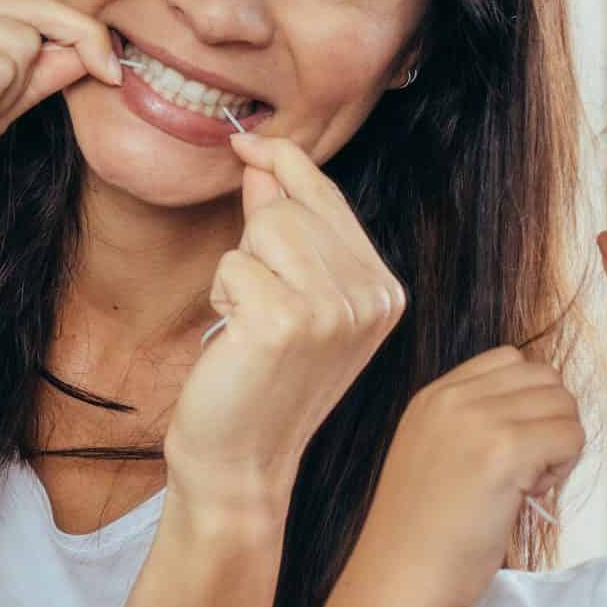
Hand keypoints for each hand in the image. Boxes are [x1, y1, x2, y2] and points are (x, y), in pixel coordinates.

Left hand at [163, 133, 405, 515]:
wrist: (242, 463)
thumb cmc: (259, 380)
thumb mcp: (289, 297)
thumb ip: (284, 227)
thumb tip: (263, 160)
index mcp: (385, 289)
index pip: (328, 196)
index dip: (283, 162)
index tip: (248, 144)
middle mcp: (372, 297)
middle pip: (291, 206)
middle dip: (255, 240)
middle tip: (256, 303)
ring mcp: (334, 311)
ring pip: (264, 228)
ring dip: (238, 269)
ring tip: (248, 320)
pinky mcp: (286, 322)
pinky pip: (232, 264)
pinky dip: (221, 296)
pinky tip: (236, 340)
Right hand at [345, 347, 582, 606]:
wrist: (401, 578)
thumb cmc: (422, 534)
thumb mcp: (432, 454)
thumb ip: (470, 423)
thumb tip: (537, 414)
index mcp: (433, 396)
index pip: (510, 360)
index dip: (527, 402)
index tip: (511, 448)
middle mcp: (452, 397)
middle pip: (544, 377)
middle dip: (549, 421)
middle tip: (526, 469)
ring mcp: (478, 420)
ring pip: (564, 405)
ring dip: (560, 445)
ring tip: (527, 484)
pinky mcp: (504, 451)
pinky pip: (570, 436)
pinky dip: (564, 467)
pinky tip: (530, 495)